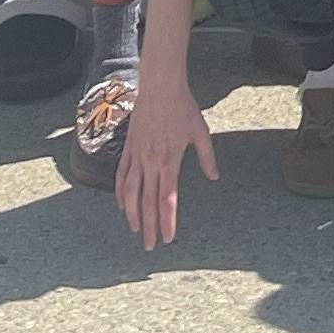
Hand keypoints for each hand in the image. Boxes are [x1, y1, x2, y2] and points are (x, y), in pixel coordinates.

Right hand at [115, 65, 216, 249]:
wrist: (160, 86)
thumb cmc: (182, 107)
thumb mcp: (200, 131)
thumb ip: (206, 157)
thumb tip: (214, 176)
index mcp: (169, 160)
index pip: (167, 199)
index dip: (167, 221)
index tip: (168, 238)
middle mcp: (150, 162)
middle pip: (147, 202)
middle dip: (149, 227)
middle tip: (150, 246)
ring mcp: (136, 156)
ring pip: (130, 193)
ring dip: (132, 214)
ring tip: (136, 230)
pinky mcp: (127, 149)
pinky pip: (121, 176)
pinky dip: (120, 193)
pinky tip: (122, 204)